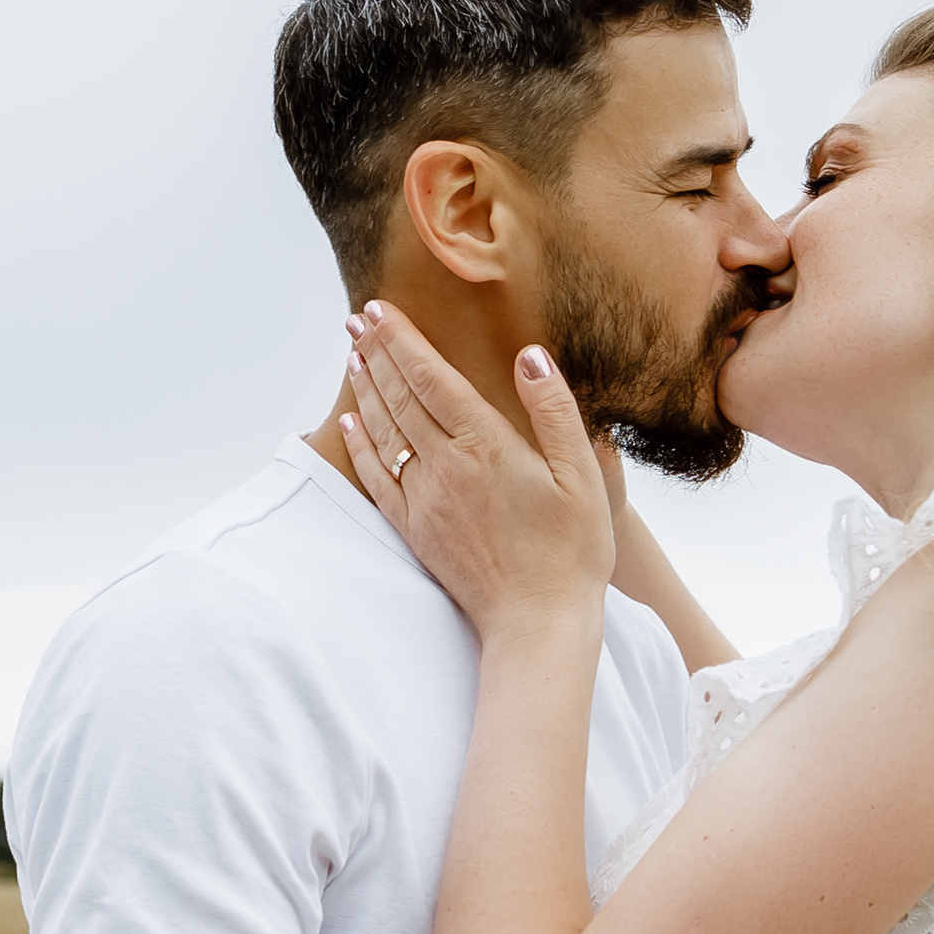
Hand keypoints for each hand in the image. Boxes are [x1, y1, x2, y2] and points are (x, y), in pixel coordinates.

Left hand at [340, 302, 615, 637]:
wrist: (537, 624)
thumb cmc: (572, 552)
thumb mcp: (583, 478)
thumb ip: (555, 412)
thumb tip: (530, 357)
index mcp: (486, 446)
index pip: (431, 378)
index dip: (402, 340)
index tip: (378, 309)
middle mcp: (445, 467)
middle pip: (400, 397)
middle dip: (375, 353)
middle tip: (354, 320)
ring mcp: (425, 499)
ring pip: (384, 431)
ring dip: (365, 389)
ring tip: (351, 356)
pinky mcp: (416, 529)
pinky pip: (377, 477)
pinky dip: (360, 444)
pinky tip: (350, 421)